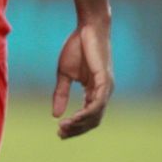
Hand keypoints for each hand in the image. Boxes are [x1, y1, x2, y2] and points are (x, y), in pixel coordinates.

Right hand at [52, 18, 112, 138]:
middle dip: (77, 129)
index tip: (59, 132)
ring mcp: (106, 88)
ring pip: (96, 114)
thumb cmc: (77, 47)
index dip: (74, 126)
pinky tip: (75, 117)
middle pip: (93, 120)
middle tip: (61, 134)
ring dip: (80, 124)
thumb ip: (61, 94)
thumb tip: (55, 115)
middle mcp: (103, 93)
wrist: (87, 27)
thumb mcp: (65, 74)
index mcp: (95, 91)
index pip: (88, 116)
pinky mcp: (105, 80)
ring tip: (65, 127)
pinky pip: (97, 102)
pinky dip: (87, 112)